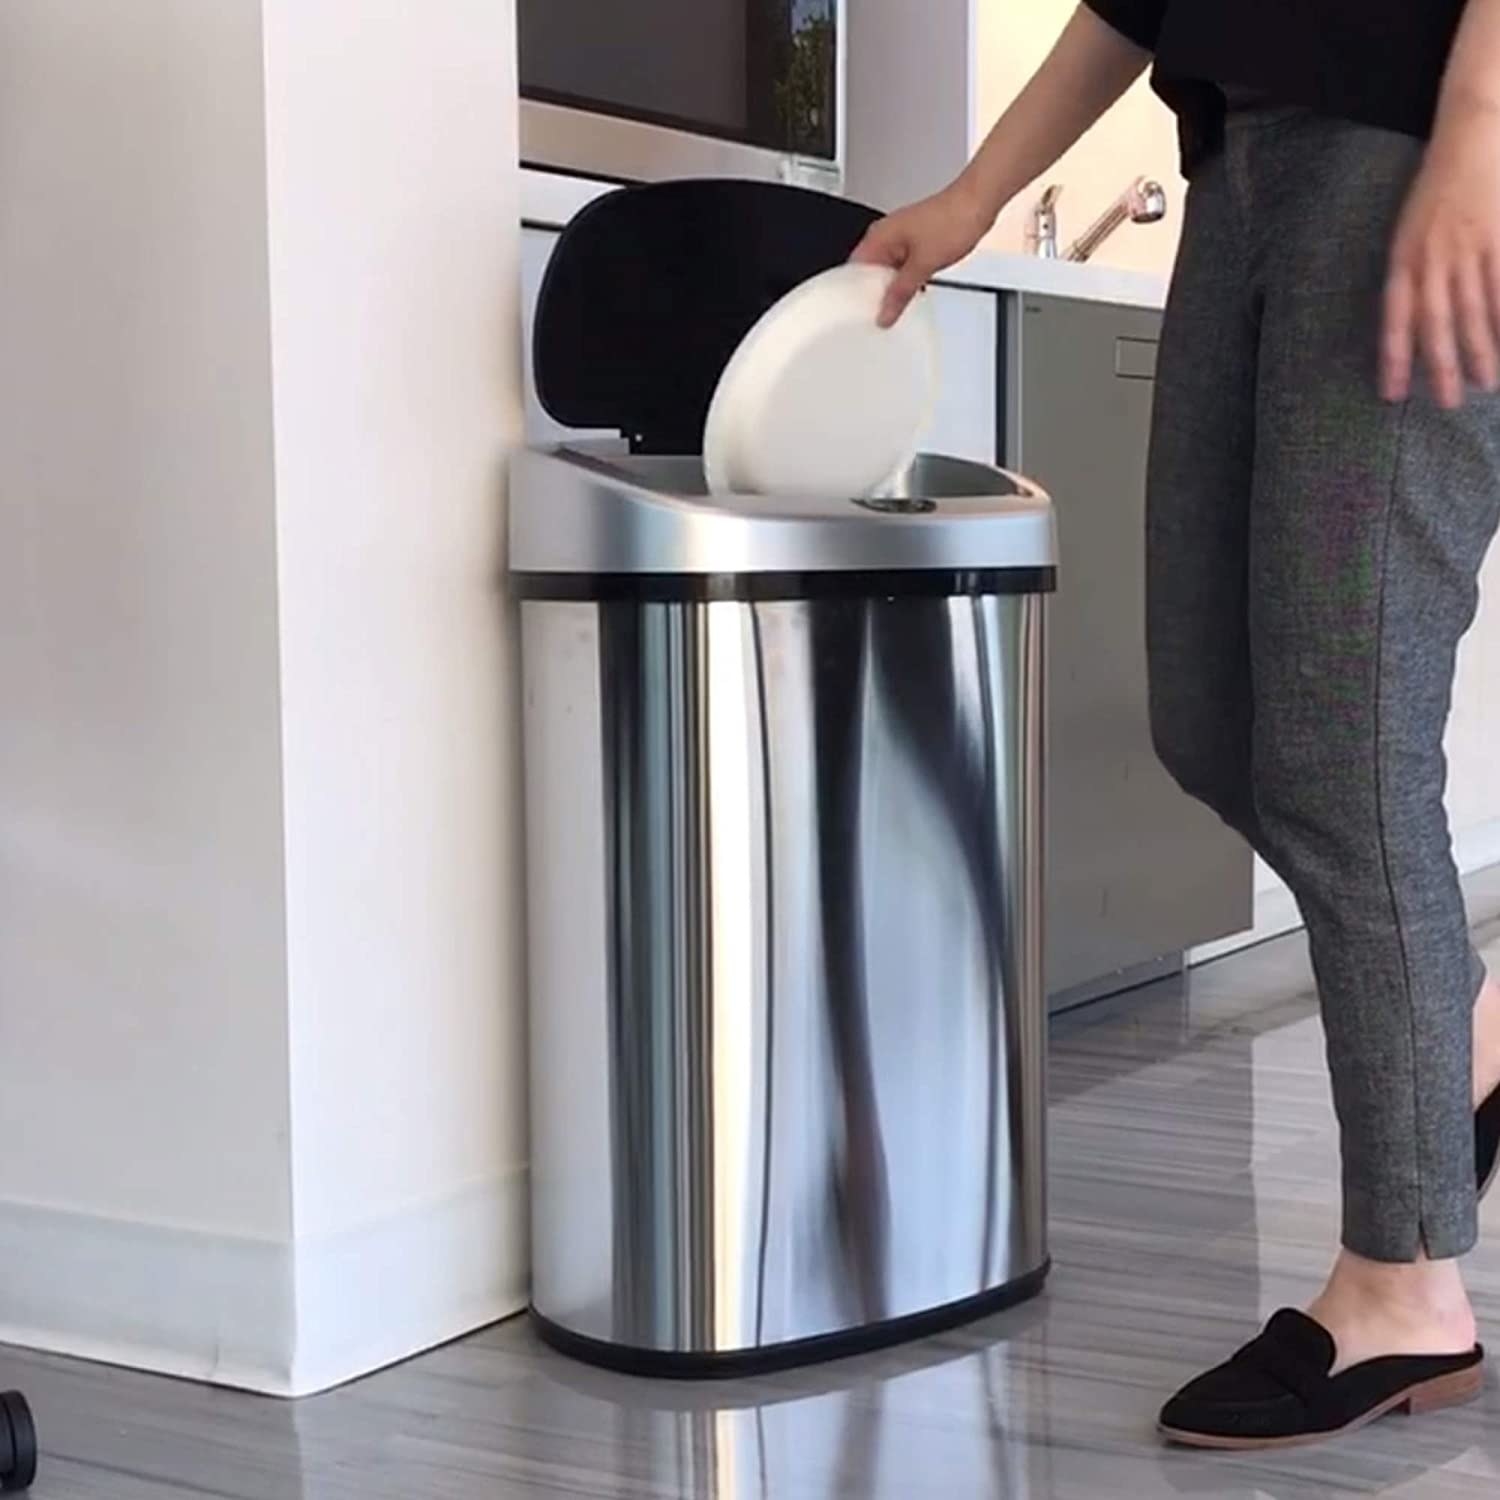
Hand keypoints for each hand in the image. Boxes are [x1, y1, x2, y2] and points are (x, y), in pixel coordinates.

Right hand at [850, 179, 994, 326]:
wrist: (978, 203)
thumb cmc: (953, 219)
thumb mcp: (923, 265)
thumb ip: (901, 293)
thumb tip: (885, 313)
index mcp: (879, 236)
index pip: (852, 271)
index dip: (854, 295)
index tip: (860, 313)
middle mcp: (886, 235)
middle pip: (869, 274)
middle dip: (874, 295)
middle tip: (879, 315)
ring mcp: (902, 239)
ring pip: (888, 272)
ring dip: (892, 289)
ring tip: (897, 307)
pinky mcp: (916, 242)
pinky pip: (903, 268)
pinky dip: (905, 282)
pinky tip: (912, 294)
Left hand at [1382, 102, 1499, 407]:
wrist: (1471, 128)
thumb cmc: (1439, 186)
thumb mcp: (1411, 231)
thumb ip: (1411, 275)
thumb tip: (1411, 323)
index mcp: (1403, 256)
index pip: (1394, 318)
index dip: (1394, 358)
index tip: (1394, 394)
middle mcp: (1432, 255)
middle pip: (1436, 322)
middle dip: (1441, 366)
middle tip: (1449, 402)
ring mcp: (1469, 244)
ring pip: (1475, 309)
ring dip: (1481, 349)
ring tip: (1487, 382)